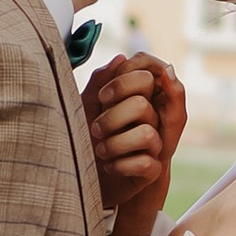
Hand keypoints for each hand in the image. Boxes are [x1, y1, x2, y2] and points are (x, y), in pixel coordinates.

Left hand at [86, 53, 186, 235]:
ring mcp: (154, 144)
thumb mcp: (86, 106)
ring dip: (115, 144)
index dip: (123, 83)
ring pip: (146, 135)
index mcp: (136, 98)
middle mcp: (150, 118)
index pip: (146, 76)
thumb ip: (100, 81)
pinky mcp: (152, 169)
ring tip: (100, 150)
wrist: (81, 177)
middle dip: (112, 117)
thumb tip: (121, 58)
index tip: (102, 97)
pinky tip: (109, 167)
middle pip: (142, 105)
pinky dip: (120, 166)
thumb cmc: (84, 137)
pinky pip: (144, 163)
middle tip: (95, 129)